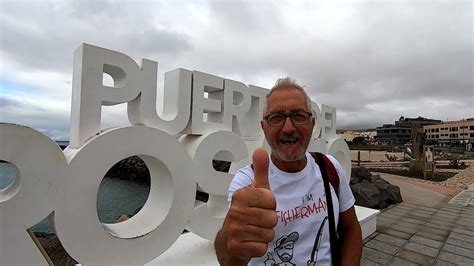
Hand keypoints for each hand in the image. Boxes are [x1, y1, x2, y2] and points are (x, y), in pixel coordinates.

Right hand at [223, 147, 277, 261]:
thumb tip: (261, 151)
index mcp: (240, 195)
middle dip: (268, 222)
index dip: (270, 205)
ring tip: (254, 230)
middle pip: (272, 218)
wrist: (229, 240)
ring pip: (269, 233)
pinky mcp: (237, 247)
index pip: (271, 200)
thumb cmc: (245, 213)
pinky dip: (260, 247)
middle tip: (256, 220)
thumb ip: (260, 171)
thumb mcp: (254, 190)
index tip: (260, 206)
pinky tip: (251, 241)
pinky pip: (263, 247)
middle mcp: (236, 211)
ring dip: (264, 234)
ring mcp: (235, 230)